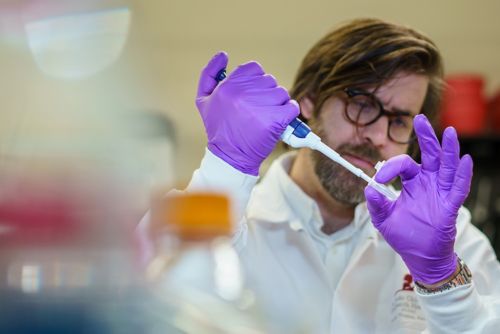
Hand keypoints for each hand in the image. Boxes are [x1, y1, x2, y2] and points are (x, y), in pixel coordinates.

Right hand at [195, 51, 298, 175]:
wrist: (230, 157)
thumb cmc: (218, 128)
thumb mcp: (204, 100)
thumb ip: (209, 74)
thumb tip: (223, 55)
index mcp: (228, 86)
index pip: (254, 68)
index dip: (255, 81)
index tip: (251, 95)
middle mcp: (244, 94)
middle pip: (269, 80)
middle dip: (266, 93)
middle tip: (257, 109)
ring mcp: (261, 107)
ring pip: (281, 92)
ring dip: (278, 103)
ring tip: (267, 116)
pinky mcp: (276, 120)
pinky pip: (292, 107)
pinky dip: (289, 113)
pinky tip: (279, 120)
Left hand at [364, 114, 472, 284]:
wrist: (419, 256)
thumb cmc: (404, 235)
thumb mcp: (383, 219)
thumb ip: (376, 203)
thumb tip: (369, 187)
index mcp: (412, 183)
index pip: (404, 164)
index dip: (390, 167)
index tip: (379, 179)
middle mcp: (428, 183)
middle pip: (430, 155)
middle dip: (425, 136)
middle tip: (419, 118)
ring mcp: (441, 192)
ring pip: (447, 166)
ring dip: (448, 149)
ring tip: (448, 132)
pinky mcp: (450, 206)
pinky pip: (458, 188)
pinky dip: (462, 174)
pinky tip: (464, 160)